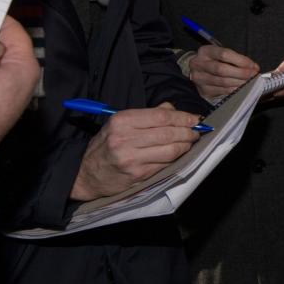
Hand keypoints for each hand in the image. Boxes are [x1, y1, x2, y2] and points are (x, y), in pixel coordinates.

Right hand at [71, 102, 202, 200]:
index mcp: (122, 121)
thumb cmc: (107, 145)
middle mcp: (126, 138)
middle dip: (188, 131)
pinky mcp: (137, 174)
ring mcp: (131, 158)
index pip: (161, 116)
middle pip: (168, 133)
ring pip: (170, 150)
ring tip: (190, 142)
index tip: (195, 118)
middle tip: (197, 131)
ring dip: (185, 145)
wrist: (86, 173)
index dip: (182, 117)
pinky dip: (176, 158)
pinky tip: (179, 154)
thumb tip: (173, 109)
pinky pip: (164, 164)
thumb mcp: (121, 123)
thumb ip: (147, 115)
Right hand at [187, 45, 259, 99]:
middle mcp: (199, 64)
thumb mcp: (220, 53)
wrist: (196, 70)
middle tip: (253, 75)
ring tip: (250, 82)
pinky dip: (234, 90)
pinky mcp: (203, 91)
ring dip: (240, 82)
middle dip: (241, 73)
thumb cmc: (213, 60)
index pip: (224, 54)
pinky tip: (242, 88)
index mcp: (205, 51)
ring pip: (223, 82)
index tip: (252, 65)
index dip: (241, 60)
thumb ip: (236, 58)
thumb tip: (253, 67)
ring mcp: (200, 78)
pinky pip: (222, 91)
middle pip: (222, 69)